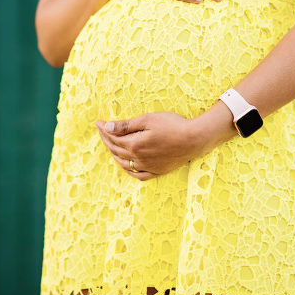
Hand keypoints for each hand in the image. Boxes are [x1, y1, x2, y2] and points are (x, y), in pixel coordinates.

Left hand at [95, 111, 212, 180]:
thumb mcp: (148, 119)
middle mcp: (139, 159)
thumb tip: (107, 127)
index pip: (113, 138)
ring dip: (114, 154)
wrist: (195, 139)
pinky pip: (138, 175)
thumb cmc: (173, 125)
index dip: (104, 130)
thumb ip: (126, 125)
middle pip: (116, 150)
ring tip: (110, 145)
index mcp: (134, 145)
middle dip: (106, 140)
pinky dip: (129, 171)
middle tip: (102, 130)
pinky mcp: (158, 171)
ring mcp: (148, 167)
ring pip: (124, 164)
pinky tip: (126, 165)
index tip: (98, 122)